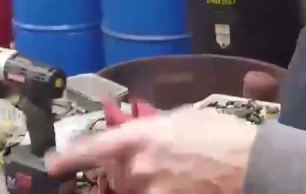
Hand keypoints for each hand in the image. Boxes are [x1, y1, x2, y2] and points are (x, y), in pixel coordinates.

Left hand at [47, 107, 256, 193]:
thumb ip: (151, 128)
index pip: (92, 149)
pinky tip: (178, 183)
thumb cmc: (220, 135)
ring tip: (172, 173)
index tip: (53, 165)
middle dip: (121, 175)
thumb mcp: (181, 119)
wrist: (252, 164)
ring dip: (140, 186)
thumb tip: (134, 135)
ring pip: (131, 192)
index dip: (68, 159)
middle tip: (148, 166)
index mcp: (139, 138)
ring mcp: (151, 193)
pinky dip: (156, 190)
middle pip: (113, 178)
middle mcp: (138, 168)